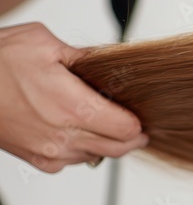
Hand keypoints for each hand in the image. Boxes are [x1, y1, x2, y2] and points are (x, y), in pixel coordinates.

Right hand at [0, 21, 148, 172]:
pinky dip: (82, 148)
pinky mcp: (38, 160)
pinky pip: (74, 161)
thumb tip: (111, 59)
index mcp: (73, 107)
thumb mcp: (43, 43)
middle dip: (131, 135)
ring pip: (98, 156)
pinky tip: (75, 128)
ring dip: (107, 142)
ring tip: (102, 120)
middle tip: (133, 121)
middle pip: (119, 148)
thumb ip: (85, 56)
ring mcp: (50, 151)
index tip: (141, 112)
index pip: (128, 129)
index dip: (139, 121)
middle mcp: (64, 135)